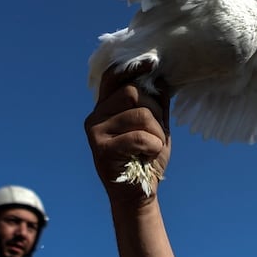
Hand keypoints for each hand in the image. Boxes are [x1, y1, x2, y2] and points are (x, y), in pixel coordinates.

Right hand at [85, 66, 171, 204]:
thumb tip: (161, 76)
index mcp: (107, 106)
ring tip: (152, 148)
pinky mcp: (99, 148)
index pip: (114, 76)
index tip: (152, 62)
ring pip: (140, 114)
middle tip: (157, 131)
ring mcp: (95, 130)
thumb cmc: (147, 158)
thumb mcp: (156, 126)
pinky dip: (152, 146)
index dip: (132, 66)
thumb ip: (157, 102)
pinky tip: (148, 155)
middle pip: (133, 92)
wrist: (138, 194)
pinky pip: (138, 136)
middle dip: (155, 111)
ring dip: (157, 133)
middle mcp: (96, 114)